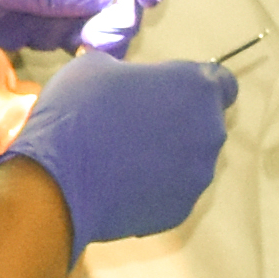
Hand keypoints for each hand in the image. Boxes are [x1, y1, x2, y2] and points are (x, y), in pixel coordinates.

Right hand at [0, 52, 235, 249]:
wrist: (57, 180)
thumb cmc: (78, 111)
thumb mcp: (94, 67)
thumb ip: (126, 72)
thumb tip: (123, 81)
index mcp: (196, 88)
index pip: (221, 83)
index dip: (195, 86)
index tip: (169, 92)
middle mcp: (209, 131)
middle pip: (204, 123)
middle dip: (179, 122)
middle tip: (138, 123)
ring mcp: (197, 175)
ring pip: (191, 160)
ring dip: (169, 156)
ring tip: (126, 158)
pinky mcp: (180, 210)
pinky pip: (173, 192)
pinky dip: (155, 187)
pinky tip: (121, 184)